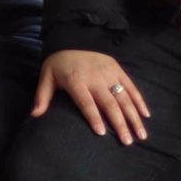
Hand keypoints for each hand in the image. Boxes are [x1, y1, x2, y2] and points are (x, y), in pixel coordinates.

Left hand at [33, 50, 149, 144]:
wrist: (73, 38)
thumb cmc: (58, 63)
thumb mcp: (46, 77)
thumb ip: (42, 97)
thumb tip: (34, 115)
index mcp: (76, 81)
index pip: (86, 102)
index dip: (94, 117)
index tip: (101, 133)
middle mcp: (95, 78)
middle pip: (109, 103)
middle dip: (120, 123)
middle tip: (127, 142)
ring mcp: (109, 73)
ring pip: (124, 97)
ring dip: (134, 116)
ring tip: (141, 135)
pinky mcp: (118, 70)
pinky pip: (131, 86)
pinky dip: (139, 101)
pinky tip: (146, 115)